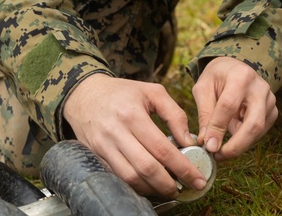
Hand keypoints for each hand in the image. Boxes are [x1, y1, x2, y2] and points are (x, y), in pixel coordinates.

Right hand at [62, 73, 207, 197]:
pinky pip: (117, 177)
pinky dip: (135, 185)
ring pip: (130, 177)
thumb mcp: (152, 92)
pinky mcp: (95, 156)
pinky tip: (148, 184)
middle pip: (146, 167)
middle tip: (183, 189)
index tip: (197, 178)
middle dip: (168, 184)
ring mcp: (103, 146)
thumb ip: (175, 114)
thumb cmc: (122, 92)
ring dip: (152, 189)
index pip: (161, 148)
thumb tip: (189, 141)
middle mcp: (116, 132)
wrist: (84, 94)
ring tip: (168, 189)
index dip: (182, 167)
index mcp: (132, 114)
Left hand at [193, 57, 277, 159]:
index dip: (218, 128)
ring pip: (258, 131)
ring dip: (239, 144)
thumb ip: (205, 114)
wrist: (235, 68)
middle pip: (253, 123)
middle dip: (236, 145)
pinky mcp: (272, 111)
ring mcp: (270, 100)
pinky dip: (245, 139)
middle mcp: (260, 88)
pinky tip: (233, 135)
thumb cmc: (217, 77)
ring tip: (221, 146)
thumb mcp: (203, 89)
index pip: (229, 105)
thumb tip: (207, 143)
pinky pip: (260, 132)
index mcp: (240, 76)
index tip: (208, 146)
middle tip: (219, 156)